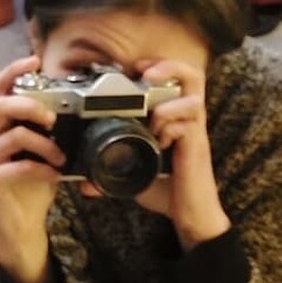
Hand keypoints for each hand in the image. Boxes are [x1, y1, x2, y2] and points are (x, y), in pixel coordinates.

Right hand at [0, 56, 66, 282]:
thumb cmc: (32, 184)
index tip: (35, 62)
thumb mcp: (43, 151)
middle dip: (29, 105)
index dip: (13, 72)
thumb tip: (77, 108)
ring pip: (13, 136)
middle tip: (52, 118)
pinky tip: (53, 175)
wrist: (21, 223)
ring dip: (44, 144)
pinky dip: (41, 169)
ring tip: (60, 156)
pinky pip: (17, 166)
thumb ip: (47, 130)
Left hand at [114, 59, 229, 249]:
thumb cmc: (167, 191)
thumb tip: (84, 184)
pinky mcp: (198, 144)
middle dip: (167, 67)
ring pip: (194, 94)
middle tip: (145, 73)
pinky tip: (159, 139)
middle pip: (192, 75)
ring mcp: (194, 130)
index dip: (156, 68)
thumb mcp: (134, 177)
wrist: (192, 215)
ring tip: (152, 114)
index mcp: (173, 120)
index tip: (132, 69)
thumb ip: (113, 174)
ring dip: (167, 100)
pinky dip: (170, 122)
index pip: (174, 81)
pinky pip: (189, 119)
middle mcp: (187, 120)